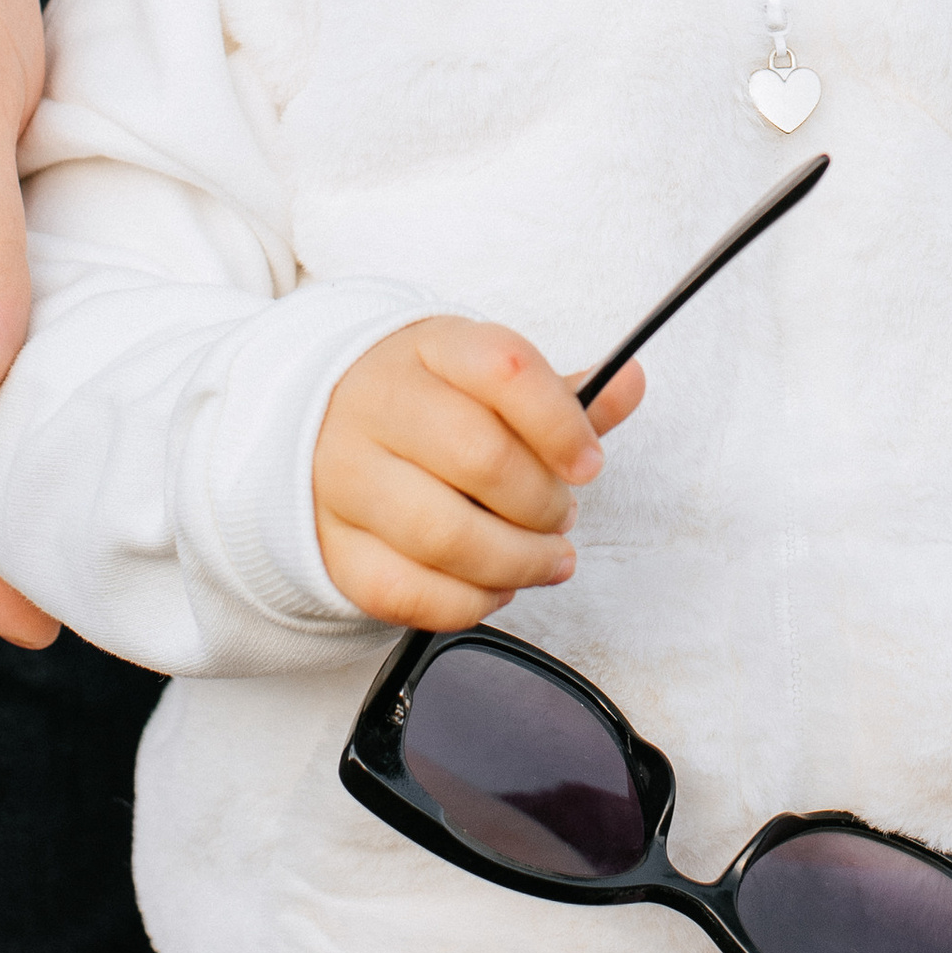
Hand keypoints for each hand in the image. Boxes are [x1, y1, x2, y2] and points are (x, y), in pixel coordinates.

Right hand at [314, 323, 645, 632]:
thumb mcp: (488, 380)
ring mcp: (345, 477)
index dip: (561, 423)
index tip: (589, 462)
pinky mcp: (332, 545)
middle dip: (543, 503)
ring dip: (517, 562)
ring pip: (443, 535)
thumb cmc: (428, 405)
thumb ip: (561, 397)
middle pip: (480, 458)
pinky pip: (404, 592)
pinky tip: (495, 586)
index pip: (505, 370)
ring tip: (545, 559)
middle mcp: (378, 406)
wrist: (321, 423)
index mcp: (429, 350)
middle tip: (561, 516)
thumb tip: (630, 382)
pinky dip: (467, 602)